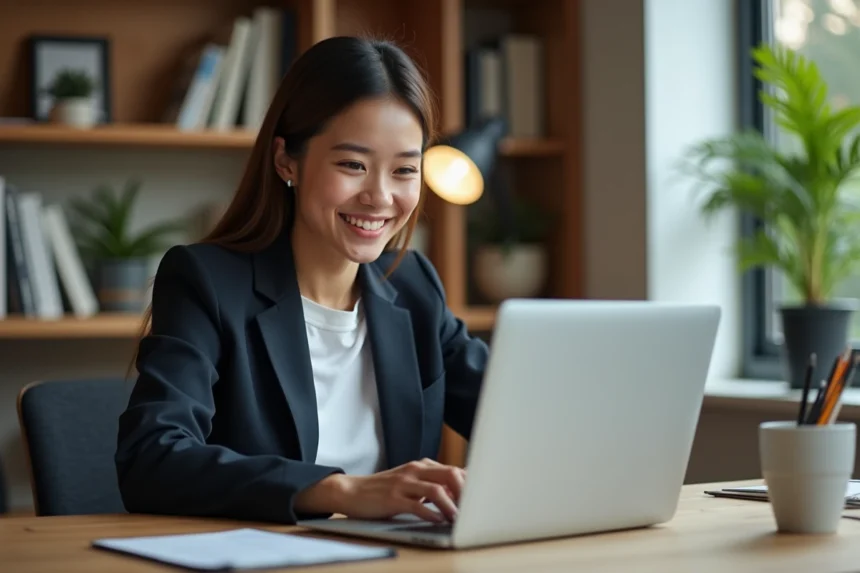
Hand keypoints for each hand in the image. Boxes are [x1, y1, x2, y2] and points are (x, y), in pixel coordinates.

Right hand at [295, 458, 465, 522]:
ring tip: (459, 519)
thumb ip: (433, 484)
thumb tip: (461, 493)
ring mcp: (404, 483)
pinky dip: (431, 514)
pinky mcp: (393, 498)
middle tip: (475, 510)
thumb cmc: (384, 490)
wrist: (351, 490)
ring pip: (437, 490)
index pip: (455, 470)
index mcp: (422, 466)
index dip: (471, 485)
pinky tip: (438, 522)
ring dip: (452, 506)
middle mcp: (415, 470)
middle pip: (451, 474)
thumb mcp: (411, 482)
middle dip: (467, 493)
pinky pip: (417, 505)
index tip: (483, 499)